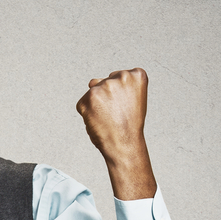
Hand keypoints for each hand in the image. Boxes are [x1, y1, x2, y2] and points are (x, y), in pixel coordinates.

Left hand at [76, 68, 156, 199]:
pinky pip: (83, 103)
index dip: (122, 93)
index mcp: (137, 75)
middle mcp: (120, 77)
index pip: (121, 76)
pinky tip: (99, 121)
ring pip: (93, 92)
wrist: (124, 144)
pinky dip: (87, 113)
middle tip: (117, 114)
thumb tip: (91, 82)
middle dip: (108, 97)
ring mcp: (103, 86)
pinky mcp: (88, 97)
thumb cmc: (129, 124)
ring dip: (97, 104)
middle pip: (106, 82)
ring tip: (108, 118)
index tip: (127, 105)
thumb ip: (117, 85)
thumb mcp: (134, 99)